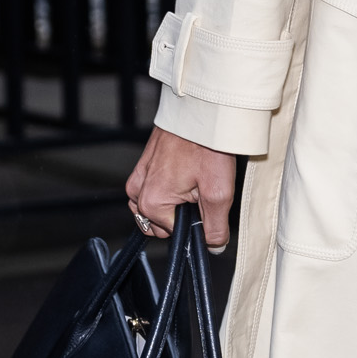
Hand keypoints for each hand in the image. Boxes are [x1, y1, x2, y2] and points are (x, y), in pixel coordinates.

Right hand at [126, 126, 235, 251]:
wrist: (201, 111)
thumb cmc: (207, 146)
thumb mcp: (219, 193)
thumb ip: (215, 227)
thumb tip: (214, 246)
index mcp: (151, 202)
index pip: (174, 234)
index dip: (195, 224)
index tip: (205, 204)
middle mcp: (138, 190)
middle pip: (160, 223)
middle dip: (181, 214)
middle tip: (200, 191)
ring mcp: (139, 176)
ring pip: (155, 207)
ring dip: (174, 202)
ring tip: (194, 180)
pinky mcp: (143, 164)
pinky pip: (152, 188)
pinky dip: (169, 187)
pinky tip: (187, 172)